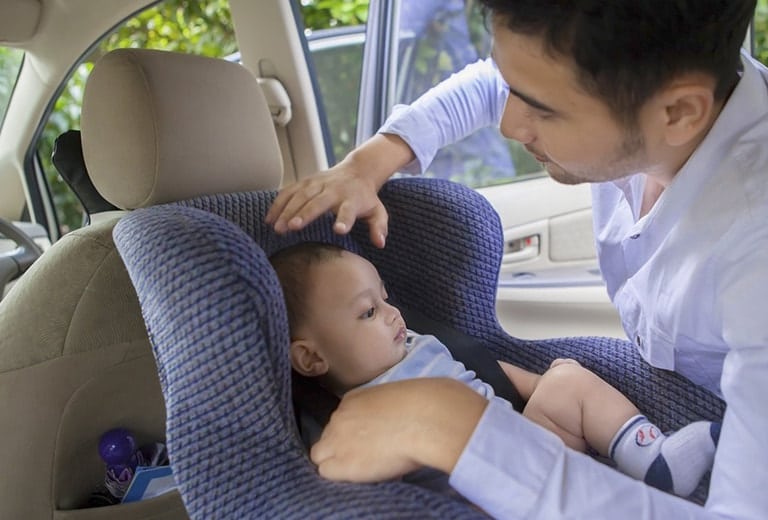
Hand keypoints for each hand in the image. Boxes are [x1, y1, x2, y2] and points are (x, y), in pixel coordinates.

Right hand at [266, 164, 388, 246]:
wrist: (357, 170)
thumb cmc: (366, 197)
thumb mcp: (378, 211)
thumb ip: (379, 226)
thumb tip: (380, 243)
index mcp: (352, 199)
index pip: (349, 210)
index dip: (344, 219)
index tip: (338, 230)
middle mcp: (333, 190)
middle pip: (318, 202)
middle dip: (305, 213)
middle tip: (292, 228)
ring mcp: (317, 184)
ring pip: (300, 196)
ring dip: (287, 211)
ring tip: (277, 228)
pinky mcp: (305, 182)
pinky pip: (289, 191)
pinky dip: (278, 204)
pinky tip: (269, 219)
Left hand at [310, 378, 487, 481]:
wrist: (426, 418)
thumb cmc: (425, 405)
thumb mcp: (398, 399)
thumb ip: (386, 409)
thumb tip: (395, 421)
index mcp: (354, 398)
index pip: (340, 420)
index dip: (351, 434)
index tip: (366, 440)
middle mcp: (339, 416)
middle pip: (327, 437)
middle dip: (341, 447)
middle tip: (365, 456)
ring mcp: (337, 439)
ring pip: (321, 455)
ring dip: (338, 461)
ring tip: (363, 467)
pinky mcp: (341, 463)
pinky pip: (326, 472)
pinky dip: (340, 476)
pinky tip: (360, 476)